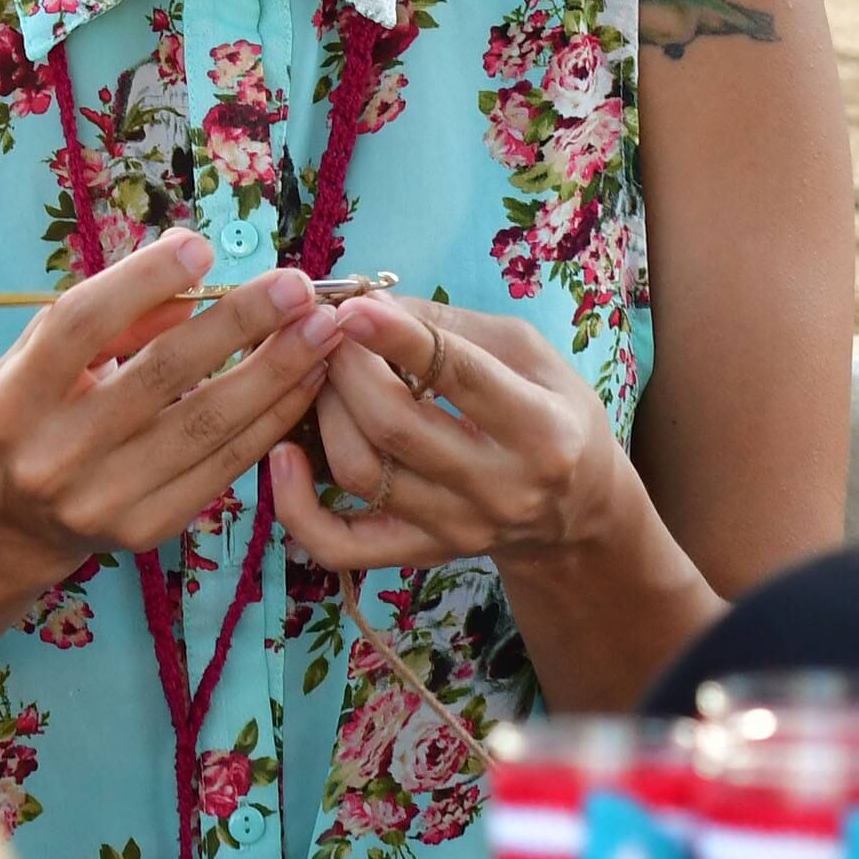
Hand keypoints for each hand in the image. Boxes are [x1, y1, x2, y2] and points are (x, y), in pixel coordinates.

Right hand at [0, 230, 347, 580]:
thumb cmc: (38, 411)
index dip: (142, 281)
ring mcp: (103, 500)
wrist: (19, 520)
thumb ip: (109, 317)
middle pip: (160, 373)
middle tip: (297, 286)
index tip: (202, 246)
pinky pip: (225, 466)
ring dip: (276, 370)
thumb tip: (192, 275)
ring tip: (321, 329)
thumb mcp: (46, 357)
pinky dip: (273, 418)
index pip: (81, 326)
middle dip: (239, 322)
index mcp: (13, 399)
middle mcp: (53, 455)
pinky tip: (306, 379)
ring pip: (207, 424)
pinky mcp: (147, 528)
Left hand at [270, 298, 629, 571]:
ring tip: (321, 376)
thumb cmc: (553, 413)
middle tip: (330, 333)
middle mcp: (500, 488)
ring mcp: (457, 529)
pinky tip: (283, 456)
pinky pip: (340, 545)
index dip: (397, 337)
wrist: (575, 510)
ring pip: (361, 472)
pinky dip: (296, 506)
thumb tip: (368, 303)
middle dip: (347, 368)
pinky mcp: (422, 555)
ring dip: (323, 412)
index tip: (351, 304)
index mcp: (541, 430)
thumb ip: (452, 327)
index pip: (459, 377)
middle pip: (395, 426)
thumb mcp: (527, 354)